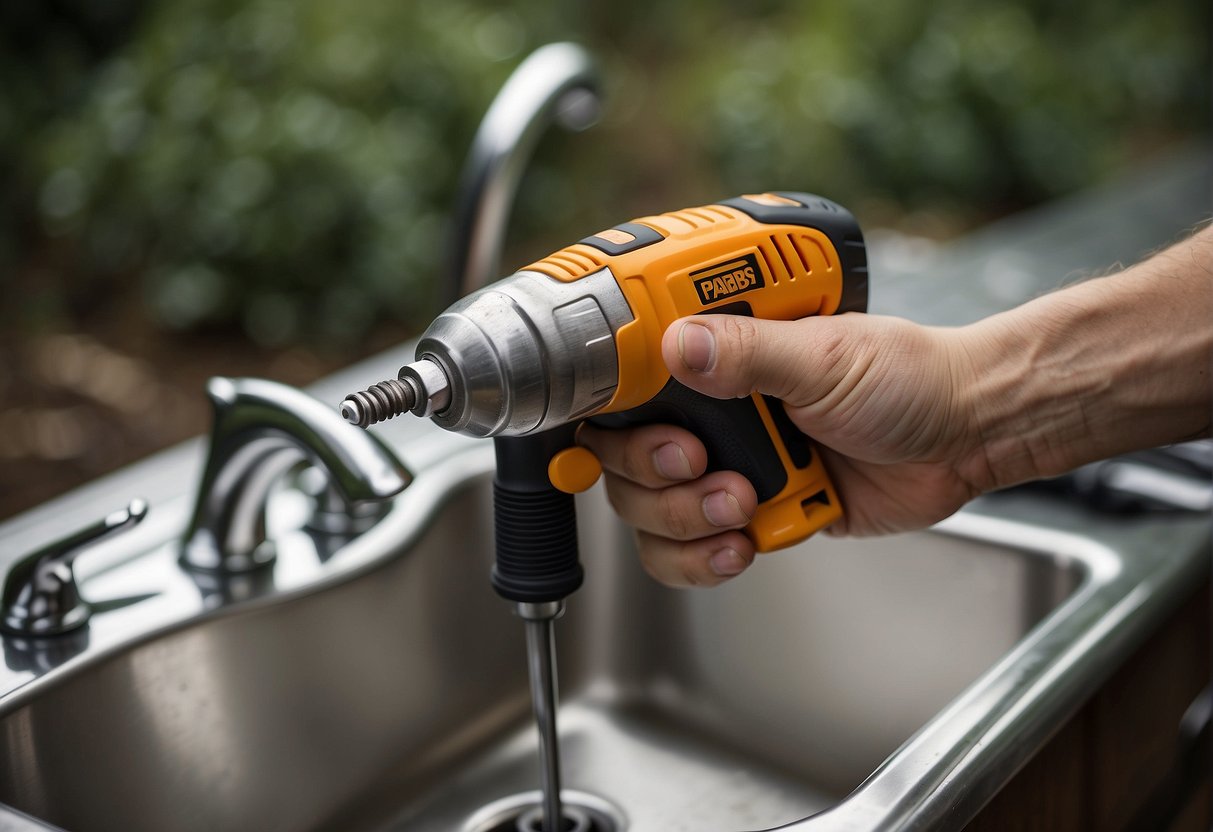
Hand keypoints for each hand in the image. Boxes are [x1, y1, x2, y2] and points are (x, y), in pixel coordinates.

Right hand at [579, 312, 989, 587]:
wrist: (962, 438)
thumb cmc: (908, 378)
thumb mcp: (826, 355)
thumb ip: (748, 353)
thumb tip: (675, 344)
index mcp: (720, 357)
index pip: (626, 386)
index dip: (614, 417)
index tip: (649, 431)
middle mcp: (710, 412)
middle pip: (621, 461)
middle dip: (654, 478)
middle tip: (700, 466)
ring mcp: (726, 466)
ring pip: (650, 513)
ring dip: (685, 520)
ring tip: (742, 505)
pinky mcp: (750, 515)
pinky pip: (690, 552)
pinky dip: (704, 559)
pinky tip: (742, 546)